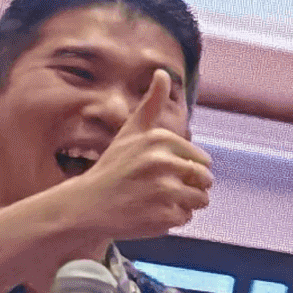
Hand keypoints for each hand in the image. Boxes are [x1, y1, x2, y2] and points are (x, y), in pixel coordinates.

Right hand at [54, 70, 212, 245]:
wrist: (86, 205)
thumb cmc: (113, 167)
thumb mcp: (132, 132)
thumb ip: (151, 104)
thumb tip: (163, 72)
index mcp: (161, 140)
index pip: (202, 161)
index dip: (184, 169)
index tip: (156, 171)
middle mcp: (163, 162)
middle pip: (206, 181)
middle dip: (187, 187)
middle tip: (155, 188)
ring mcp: (164, 190)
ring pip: (200, 200)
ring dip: (182, 204)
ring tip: (153, 200)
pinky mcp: (164, 215)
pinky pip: (186, 219)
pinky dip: (171, 219)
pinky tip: (147, 213)